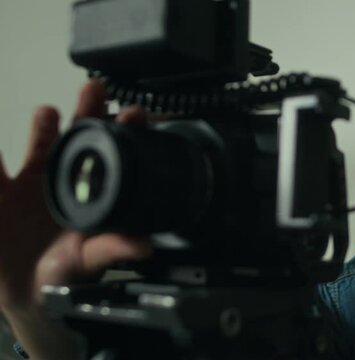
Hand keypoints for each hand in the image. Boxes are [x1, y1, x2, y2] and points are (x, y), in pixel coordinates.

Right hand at [0, 80, 152, 310]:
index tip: (134, 115)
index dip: (122, 132)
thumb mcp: (86, 261)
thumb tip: (143, 245)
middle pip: (78, 137)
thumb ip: (111, 250)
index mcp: (92, 193)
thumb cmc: (62, 276)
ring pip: (39, 144)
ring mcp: (32, 181)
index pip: (112, 155)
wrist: (21, 292)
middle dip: (87, 110)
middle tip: (96, 89)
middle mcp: (67, 180)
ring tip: (48, 113)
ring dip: (43, 125)